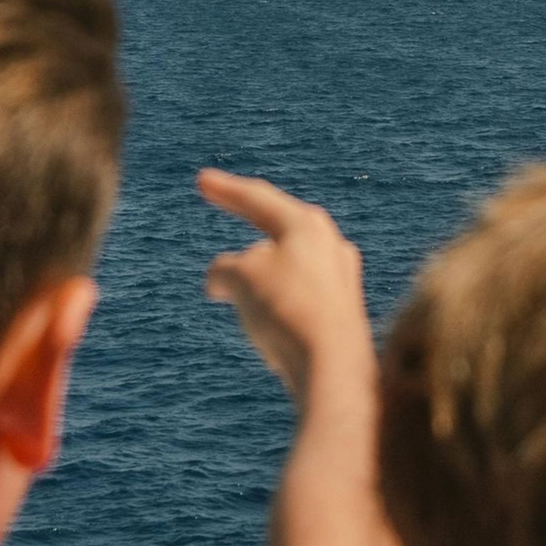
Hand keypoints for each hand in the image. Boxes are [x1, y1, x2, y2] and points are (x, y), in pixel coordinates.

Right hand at [199, 169, 371, 408]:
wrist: (334, 365)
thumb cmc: (288, 309)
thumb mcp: (240, 277)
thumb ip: (224, 269)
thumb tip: (223, 281)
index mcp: (307, 225)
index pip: (259, 198)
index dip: (226, 190)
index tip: (202, 179)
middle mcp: (331, 247)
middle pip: (279, 231)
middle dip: (248, 234)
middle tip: (229, 222)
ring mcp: (342, 281)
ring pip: (286, 271)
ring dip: (258, 279)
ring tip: (238, 297)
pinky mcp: (343, 316)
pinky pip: (297, 302)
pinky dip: (274, 307)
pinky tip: (266, 331)